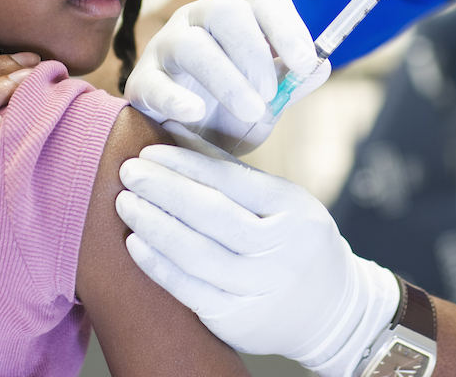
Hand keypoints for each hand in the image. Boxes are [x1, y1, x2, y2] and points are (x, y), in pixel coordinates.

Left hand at [116, 144, 399, 376]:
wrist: (329, 309)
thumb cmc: (296, 241)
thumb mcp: (285, 201)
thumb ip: (235, 173)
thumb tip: (178, 136)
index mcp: (294, 211)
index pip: (232, 181)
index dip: (186, 163)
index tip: (151, 150)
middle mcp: (280, 251)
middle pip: (212, 215)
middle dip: (164, 189)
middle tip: (129, 171)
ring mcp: (259, 288)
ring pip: (197, 254)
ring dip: (154, 225)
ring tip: (126, 203)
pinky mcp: (237, 320)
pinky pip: (190, 291)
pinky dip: (158, 266)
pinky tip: (136, 244)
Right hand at [124, 0, 326, 152]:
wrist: (185, 145)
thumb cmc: (231, 111)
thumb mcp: (269, 101)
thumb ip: (292, 83)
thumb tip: (321, 67)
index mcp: (239, 15)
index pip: (265, 1)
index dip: (287, 28)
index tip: (306, 63)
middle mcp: (200, 19)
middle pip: (225, 10)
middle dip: (254, 52)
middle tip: (271, 93)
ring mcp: (166, 46)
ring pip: (191, 44)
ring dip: (225, 78)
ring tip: (250, 110)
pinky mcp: (141, 81)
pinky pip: (154, 83)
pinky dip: (176, 98)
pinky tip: (196, 114)